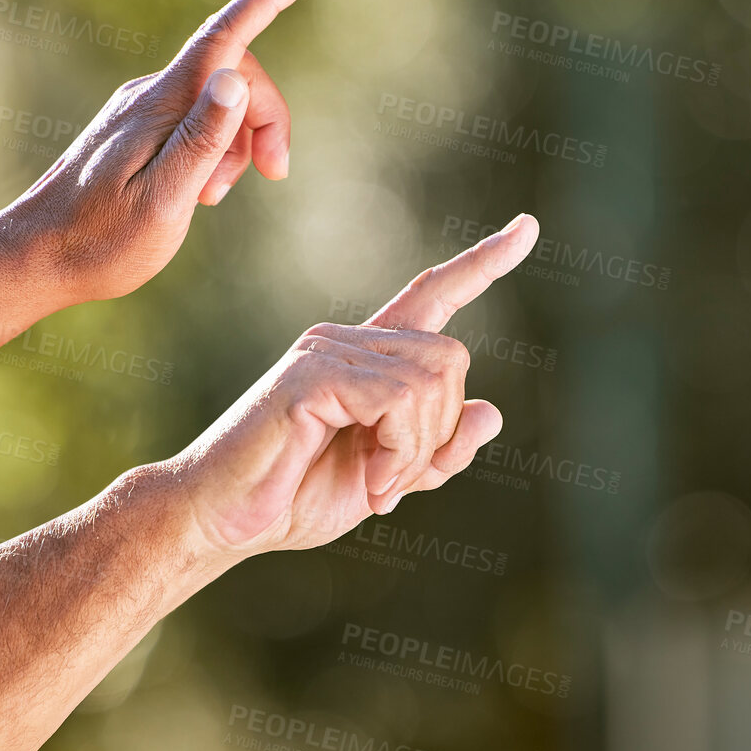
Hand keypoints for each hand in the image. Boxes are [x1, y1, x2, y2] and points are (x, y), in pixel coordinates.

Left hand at [0, 0, 308, 303]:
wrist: (33, 257)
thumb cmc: (100, 241)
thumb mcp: (163, 201)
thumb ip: (201, 140)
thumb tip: (235, 79)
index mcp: (160, 106)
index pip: (224, 38)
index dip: (265, 0)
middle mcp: (149, 94)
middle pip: (235, 75)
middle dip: (266, 118)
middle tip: (276, 174)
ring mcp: (141, 109)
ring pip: (218, 101)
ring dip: (238, 144)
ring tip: (214, 197)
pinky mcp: (137, 128)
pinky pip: (196, 119)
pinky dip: (215, 149)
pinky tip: (200, 191)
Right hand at [167, 213, 539, 559]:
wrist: (221, 522)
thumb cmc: (294, 496)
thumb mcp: (387, 479)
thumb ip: (436, 452)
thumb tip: (492, 412)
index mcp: (368, 357)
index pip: (434, 294)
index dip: (483, 264)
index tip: (528, 228)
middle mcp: (348, 340)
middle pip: (451, 358)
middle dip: (439, 433)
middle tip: (394, 481)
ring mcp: (327, 350)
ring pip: (431, 382)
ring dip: (416, 452)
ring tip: (375, 485)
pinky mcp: (311, 374)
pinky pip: (397, 399)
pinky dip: (397, 452)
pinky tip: (369, 483)